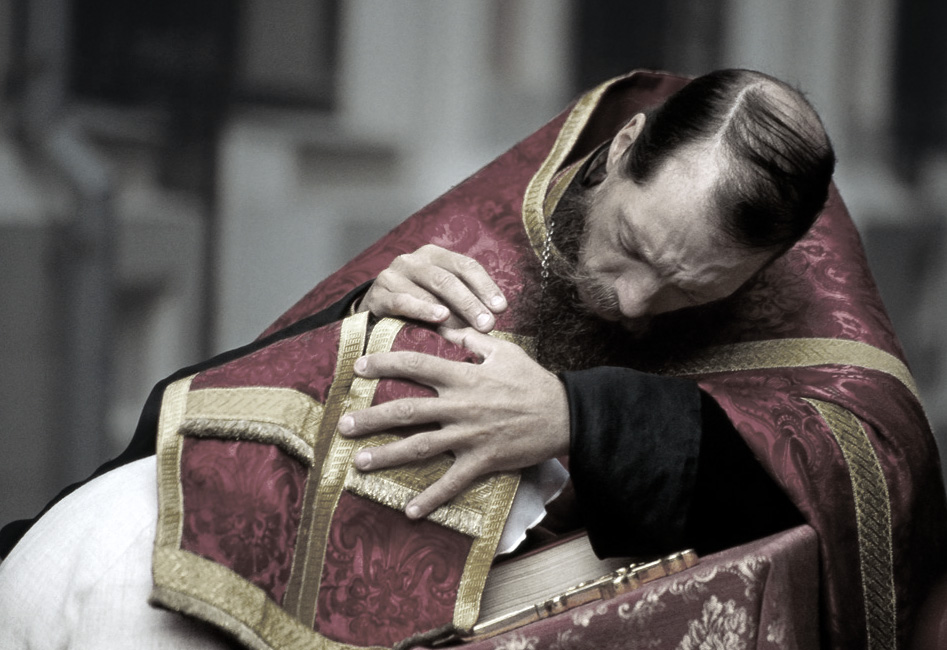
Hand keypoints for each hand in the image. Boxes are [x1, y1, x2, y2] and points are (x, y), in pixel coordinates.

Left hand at [337, 327, 569, 517]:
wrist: (564, 414)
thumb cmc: (534, 380)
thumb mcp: (504, 351)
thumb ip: (472, 341)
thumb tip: (448, 329)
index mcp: (463, 377)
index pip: (416, 365)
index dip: (385, 364)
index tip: (360, 368)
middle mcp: (459, 406)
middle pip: (407, 410)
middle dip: (372, 418)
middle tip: (344, 425)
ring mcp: (469, 435)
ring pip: (420, 446)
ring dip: (387, 455)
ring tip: (359, 463)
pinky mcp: (482, 460)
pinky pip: (452, 482)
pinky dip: (431, 498)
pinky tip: (410, 511)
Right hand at [357, 244, 507, 331]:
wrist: (374, 317)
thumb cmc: (416, 307)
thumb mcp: (441, 298)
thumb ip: (464, 301)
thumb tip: (494, 316)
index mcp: (434, 256)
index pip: (466, 266)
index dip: (485, 286)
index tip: (501, 308)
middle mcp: (413, 260)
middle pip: (449, 278)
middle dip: (471, 302)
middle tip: (488, 324)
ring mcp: (393, 275)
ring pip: (429, 288)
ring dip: (453, 309)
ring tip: (469, 326)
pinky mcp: (377, 294)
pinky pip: (402, 301)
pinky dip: (422, 309)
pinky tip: (439, 317)